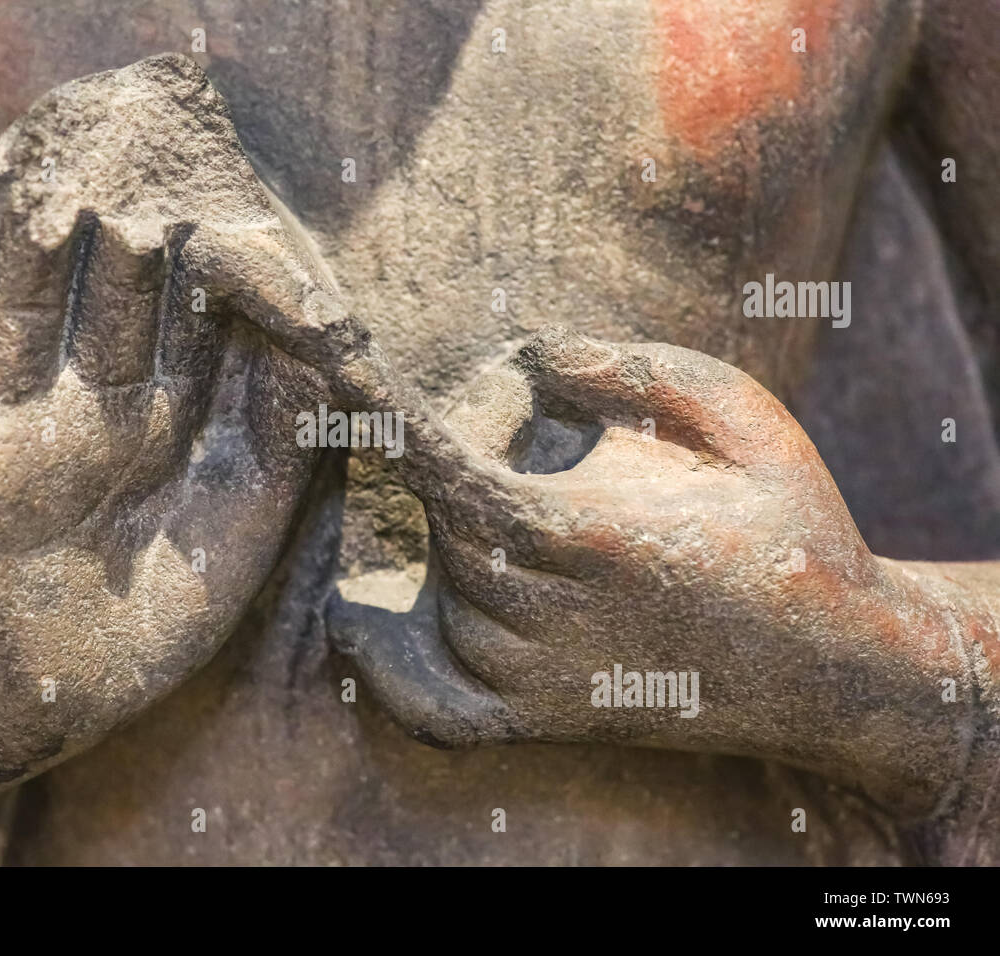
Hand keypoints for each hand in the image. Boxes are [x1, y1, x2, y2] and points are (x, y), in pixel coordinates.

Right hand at [0, 55, 327, 744]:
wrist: (52, 688)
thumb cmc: (164, 607)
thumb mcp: (246, 516)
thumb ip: (287, 434)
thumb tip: (334, 347)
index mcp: (167, 408)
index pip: (194, 324)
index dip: (217, 275)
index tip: (248, 221)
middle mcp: (94, 400)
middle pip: (111, 306)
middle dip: (132, 255)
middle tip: (154, 191)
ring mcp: (21, 420)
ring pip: (25, 320)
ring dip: (36, 269)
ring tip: (60, 210)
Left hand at [328, 327, 967, 812]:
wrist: (832, 668)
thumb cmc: (789, 525)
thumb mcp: (739, 416)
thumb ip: (631, 369)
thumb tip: (530, 354)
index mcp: (587, 537)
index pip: (445, 466)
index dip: (382, 410)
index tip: (328, 355)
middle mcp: (541, 618)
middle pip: (446, 506)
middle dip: (478, 441)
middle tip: (547, 416)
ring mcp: (532, 679)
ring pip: (443, 578)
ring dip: (469, 523)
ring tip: (561, 499)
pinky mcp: (535, 718)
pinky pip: (427, 699)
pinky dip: (385, 660)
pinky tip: (357, 614)